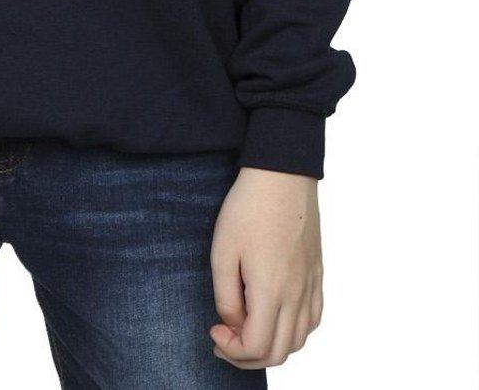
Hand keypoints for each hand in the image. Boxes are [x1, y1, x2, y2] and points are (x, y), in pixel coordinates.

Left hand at [209, 166, 322, 369]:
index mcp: (271, 292)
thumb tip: (233, 324)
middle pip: (278, 352)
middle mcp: (296, 295)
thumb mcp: (223, 251)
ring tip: (247, 331)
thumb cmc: (248, 208)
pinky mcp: (318, 273)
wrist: (282, 174)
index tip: (214, 330)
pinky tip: (276, 318)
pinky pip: (313, 319)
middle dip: (248, 357)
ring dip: (272, 347)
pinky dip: (295, 332)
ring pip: (298, 340)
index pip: (256, 347)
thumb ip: (226, 296)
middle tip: (225, 340)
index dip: (231, 350)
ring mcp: (311, 285)